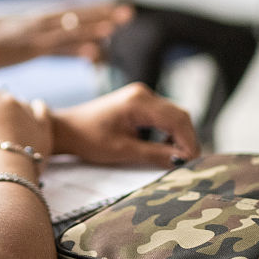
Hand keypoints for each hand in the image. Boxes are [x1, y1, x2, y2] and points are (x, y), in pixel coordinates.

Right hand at [0, 2, 132, 69]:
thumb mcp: (24, 38)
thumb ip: (46, 40)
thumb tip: (63, 43)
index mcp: (41, 18)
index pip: (74, 10)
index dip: (96, 8)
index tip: (116, 7)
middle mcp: (42, 22)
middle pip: (78, 15)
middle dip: (103, 13)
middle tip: (128, 12)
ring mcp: (37, 35)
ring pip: (72, 30)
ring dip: (94, 28)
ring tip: (116, 27)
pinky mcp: (31, 50)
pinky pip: (58, 49)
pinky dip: (77, 49)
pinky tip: (93, 52)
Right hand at [0, 77, 53, 169]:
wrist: (5, 171)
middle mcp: (7, 100)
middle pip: (3, 96)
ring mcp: (27, 110)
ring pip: (21, 104)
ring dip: (17, 113)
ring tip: (13, 130)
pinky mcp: (42, 123)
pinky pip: (41, 109)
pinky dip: (37, 110)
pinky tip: (35, 112)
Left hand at [51, 83, 198, 167]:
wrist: (66, 129)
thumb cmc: (88, 139)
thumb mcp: (123, 150)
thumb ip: (155, 154)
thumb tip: (183, 161)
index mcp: (139, 101)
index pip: (177, 120)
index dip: (189, 142)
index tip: (193, 163)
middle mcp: (143, 93)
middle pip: (179, 115)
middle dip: (187, 139)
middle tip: (188, 164)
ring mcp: (141, 96)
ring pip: (173, 115)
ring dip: (179, 136)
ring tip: (176, 158)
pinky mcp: (138, 103)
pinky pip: (162, 116)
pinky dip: (168, 132)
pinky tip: (165, 148)